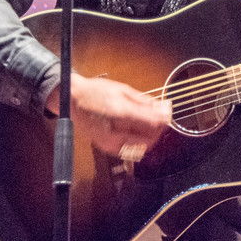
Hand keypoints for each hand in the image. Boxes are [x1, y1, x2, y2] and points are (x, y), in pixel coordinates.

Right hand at [46, 74, 171, 158]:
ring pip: (142, 147)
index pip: (152, 122)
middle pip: (150, 138)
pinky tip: (139, 131)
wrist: (72, 101)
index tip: (168, 112)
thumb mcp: (123, 90)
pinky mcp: (107, 148)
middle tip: (161, 118)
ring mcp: (110, 142)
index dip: (165, 119)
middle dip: (159, 129)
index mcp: (119, 113)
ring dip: (151, 137)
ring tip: (151, 124)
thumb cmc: (96, 91)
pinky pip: (131, 150)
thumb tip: (163, 108)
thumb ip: (144, 102)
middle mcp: (115, 131)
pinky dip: (140, 142)